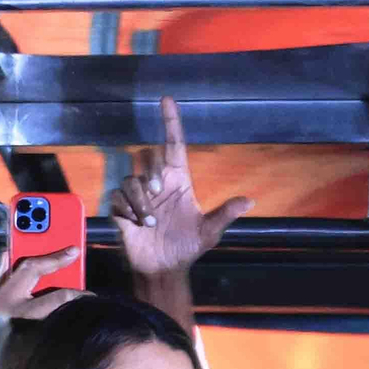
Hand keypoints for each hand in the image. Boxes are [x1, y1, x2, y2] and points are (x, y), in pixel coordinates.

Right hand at [0, 249, 90, 368]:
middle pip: (59, 296)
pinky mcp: (48, 350)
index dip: (53, 257)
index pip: (30, 269)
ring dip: (76, 310)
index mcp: (3, 302)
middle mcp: (20, 317)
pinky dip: (72, 327)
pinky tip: (71, 328)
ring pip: (67, 315)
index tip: (73, 250)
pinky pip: (67, 331)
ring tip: (79, 309)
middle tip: (86, 295)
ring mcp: (36, 335)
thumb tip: (8, 254)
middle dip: (76, 291)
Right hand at [109, 96, 252, 276]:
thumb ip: (225, 214)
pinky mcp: (121, 208)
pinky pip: (118, 196)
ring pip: (131, 180)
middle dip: (152, 174)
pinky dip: (127, 209)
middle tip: (158, 195)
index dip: (171, 122)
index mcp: (180, 181)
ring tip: (149, 222)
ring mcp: (139, 196)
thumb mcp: (210, 232)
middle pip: (148, 158)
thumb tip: (250, 201)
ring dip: (140, 201)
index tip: (167, 99)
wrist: (162, 268)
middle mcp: (158, 184)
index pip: (174, 144)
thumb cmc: (187, 248)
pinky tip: (135, 223)